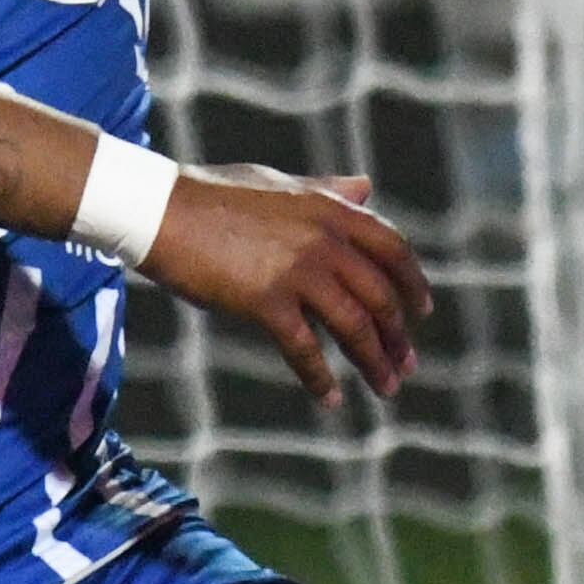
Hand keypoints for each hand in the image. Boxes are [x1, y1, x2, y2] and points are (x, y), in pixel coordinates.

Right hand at [143, 166, 429, 407]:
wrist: (162, 210)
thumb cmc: (215, 194)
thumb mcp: (280, 184)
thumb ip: (326, 190)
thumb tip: (366, 187)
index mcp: (330, 208)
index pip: (391, 249)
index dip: (413, 283)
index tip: (421, 312)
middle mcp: (323, 238)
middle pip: (379, 294)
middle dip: (398, 334)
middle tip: (407, 364)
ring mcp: (297, 270)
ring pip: (354, 325)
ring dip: (375, 361)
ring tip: (387, 388)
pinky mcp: (266, 300)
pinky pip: (305, 349)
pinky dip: (320, 378)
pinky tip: (329, 399)